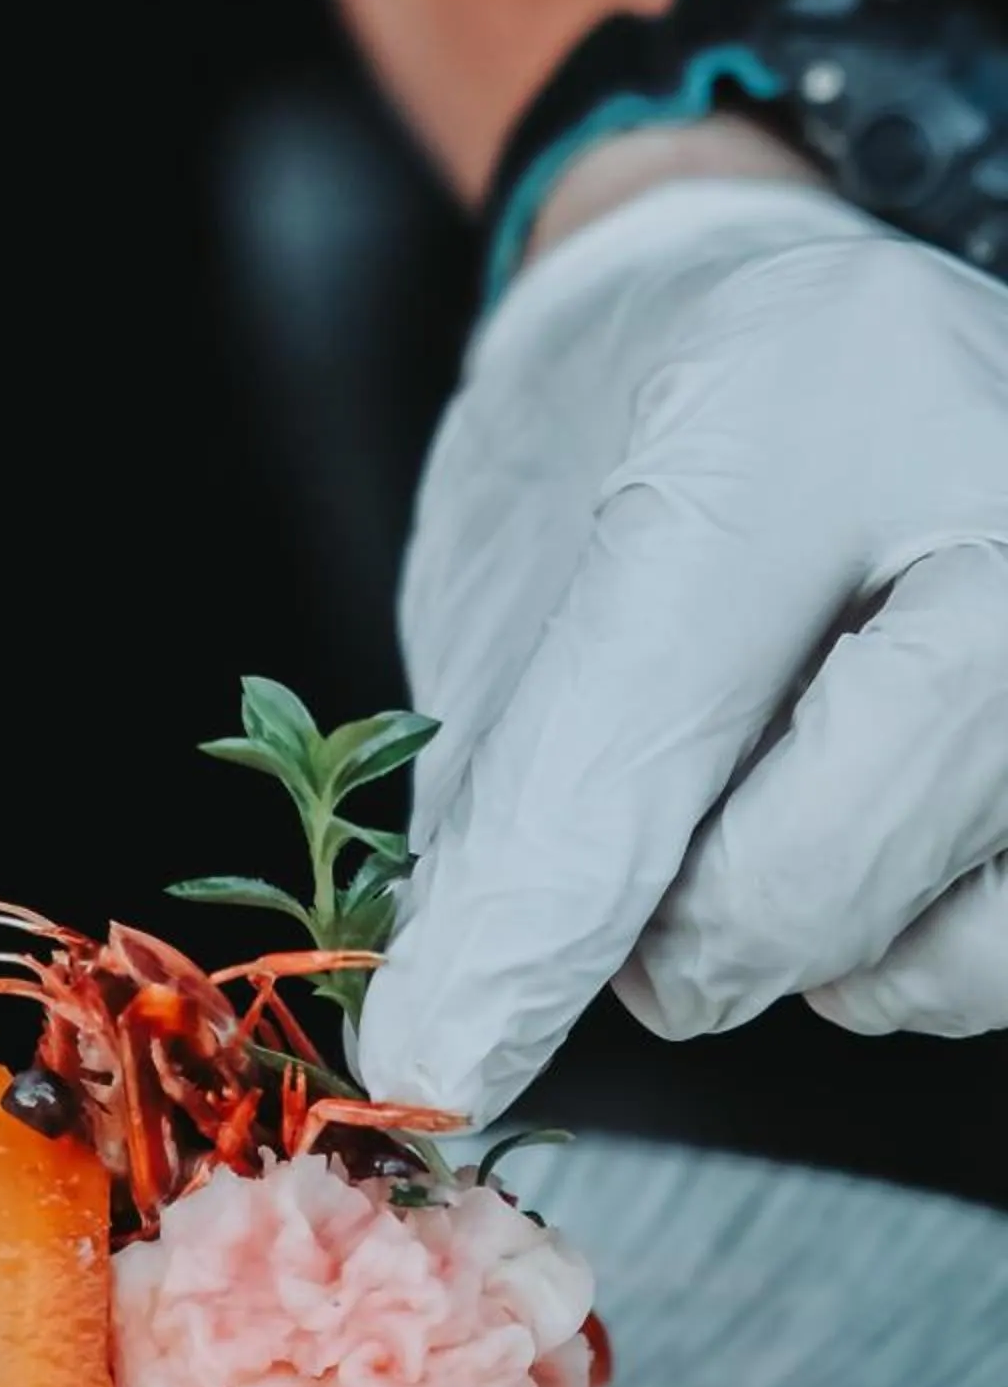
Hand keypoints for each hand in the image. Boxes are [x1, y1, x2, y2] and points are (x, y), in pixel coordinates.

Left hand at [357, 157, 1007, 1123]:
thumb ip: (514, 800)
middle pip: (816, 866)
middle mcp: (1003, 496)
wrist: (801, 337)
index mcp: (803, 396)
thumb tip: (453, 1037)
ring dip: (805, 957)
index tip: (434, 1048)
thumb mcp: (533, 562)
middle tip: (619, 891)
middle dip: (674, 939)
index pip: (649, 720)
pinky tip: (857, 859)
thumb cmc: (649, 442)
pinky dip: (912, 961)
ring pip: (948, 940)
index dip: (527, 915)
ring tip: (743, 842)